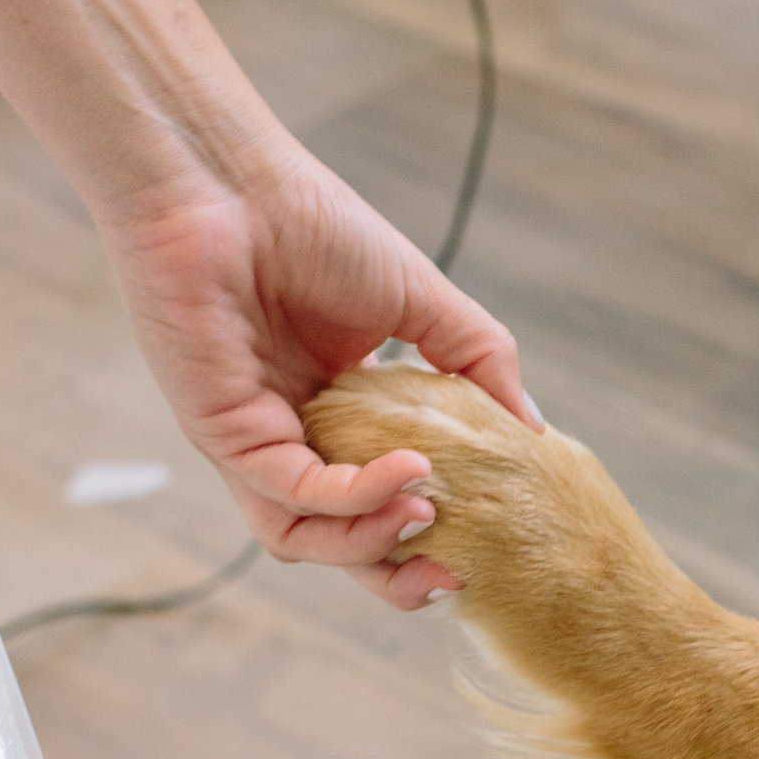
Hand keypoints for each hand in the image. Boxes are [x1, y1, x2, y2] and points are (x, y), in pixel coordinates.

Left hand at [101, 144, 542, 609]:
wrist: (227, 181)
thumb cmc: (310, 224)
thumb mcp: (423, 300)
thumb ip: (479, 362)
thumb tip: (534, 432)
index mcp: (334, 412)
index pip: (377, 500)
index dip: (426, 533)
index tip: (482, 541)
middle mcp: (291, 437)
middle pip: (339, 543)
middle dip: (395, 576)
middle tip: (453, 576)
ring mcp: (253, 441)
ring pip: (305, 539)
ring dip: (371, 543)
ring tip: (429, 513)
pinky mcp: (224, 433)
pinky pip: (291, 494)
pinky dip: (353, 496)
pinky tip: (408, 470)